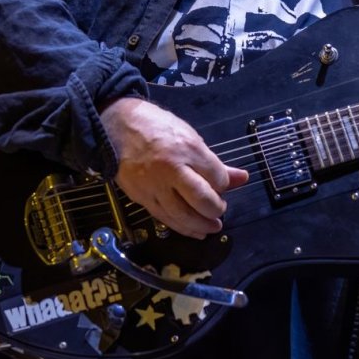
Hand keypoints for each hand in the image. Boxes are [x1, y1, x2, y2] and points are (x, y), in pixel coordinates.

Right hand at [101, 97, 249, 237]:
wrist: (117, 127)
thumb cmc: (157, 128)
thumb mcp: (190, 137)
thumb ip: (215, 163)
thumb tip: (241, 178)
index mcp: (187, 149)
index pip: (216, 177)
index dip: (225, 186)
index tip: (223, 186)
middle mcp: (171, 169)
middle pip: (201, 199)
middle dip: (216, 210)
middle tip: (220, 211)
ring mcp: (154, 185)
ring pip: (182, 215)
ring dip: (201, 225)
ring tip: (212, 227)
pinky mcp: (140, 197)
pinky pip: (164, 217)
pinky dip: (181, 227)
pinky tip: (193, 230)